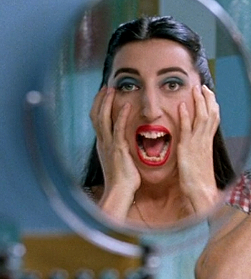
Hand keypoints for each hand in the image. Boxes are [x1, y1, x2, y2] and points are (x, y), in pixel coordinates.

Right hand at [90, 87, 139, 217]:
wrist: (120, 192)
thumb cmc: (123, 180)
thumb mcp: (118, 162)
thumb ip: (119, 151)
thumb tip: (123, 146)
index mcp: (102, 145)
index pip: (97, 120)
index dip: (99, 106)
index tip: (104, 94)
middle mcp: (102, 142)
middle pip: (96, 115)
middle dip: (100, 99)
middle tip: (107, 86)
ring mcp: (108, 145)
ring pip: (103, 118)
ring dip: (107, 102)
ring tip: (112, 89)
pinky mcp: (117, 148)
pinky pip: (118, 128)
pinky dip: (121, 115)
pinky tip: (126, 105)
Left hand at [178, 85, 220, 213]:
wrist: (202, 192)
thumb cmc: (200, 181)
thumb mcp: (200, 161)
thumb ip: (198, 150)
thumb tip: (196, 144)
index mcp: (208, 143)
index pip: (214, 119)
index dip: (212, 105)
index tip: (208, 93)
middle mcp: (205, 141)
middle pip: (211, 114)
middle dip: (208, 99)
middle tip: (203, 85)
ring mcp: (197, 144)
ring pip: (201, 118)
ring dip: (198, 102)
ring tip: (195, 89)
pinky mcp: (187, 149)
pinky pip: (187, 129)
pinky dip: (185, 116)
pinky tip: (182, 105)